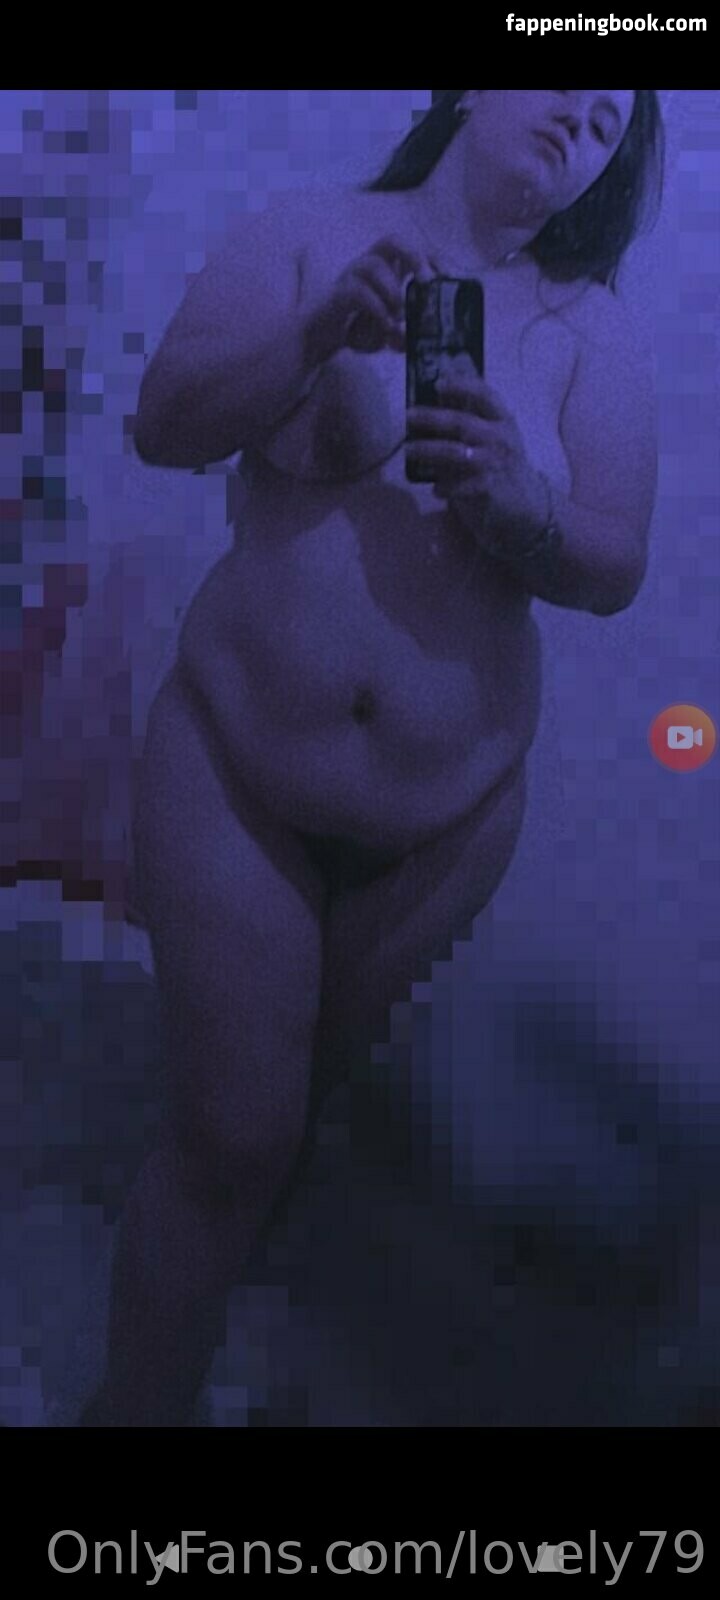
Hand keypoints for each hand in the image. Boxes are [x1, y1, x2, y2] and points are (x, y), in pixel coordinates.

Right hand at [306, 236, 436, 362]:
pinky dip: (376, 308)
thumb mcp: (387, 333)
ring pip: (373, 264)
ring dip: (392, 289)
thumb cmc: (354, 330)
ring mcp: (350, 277)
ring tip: (399, 314)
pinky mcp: (337, 294)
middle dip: (414, 256)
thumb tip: (418, 338)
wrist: (317, 339)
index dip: (431, 257)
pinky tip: (385, 325)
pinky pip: (358, 291)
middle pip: (391, 240)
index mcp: (385, 270)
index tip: (448, 277)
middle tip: (426, 282)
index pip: (411, 249)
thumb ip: (404, 334)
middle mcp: (368, 266)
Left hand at [406, 372, 548, 555]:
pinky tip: (435, 488)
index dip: (461, 385)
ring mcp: (493, 463)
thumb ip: (473, 417)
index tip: (438, 383)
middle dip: (431, 418)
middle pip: (461, 422)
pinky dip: (443, 486)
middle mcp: (500, 438)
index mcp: (502, 421)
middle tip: (409, 415)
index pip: (484, 394)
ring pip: (454, 452)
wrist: (527, 506)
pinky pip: (457, 485)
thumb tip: (440, 392)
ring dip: (428, 450)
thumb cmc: (503, 466)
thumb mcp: (495, 437)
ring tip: (409, 450)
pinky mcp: (486, 488)